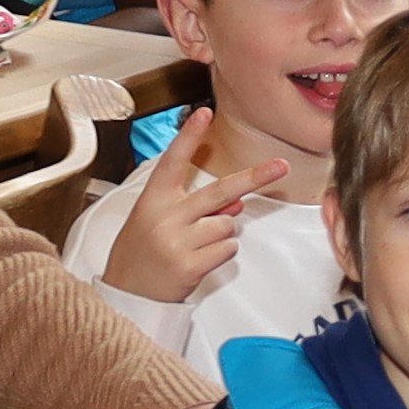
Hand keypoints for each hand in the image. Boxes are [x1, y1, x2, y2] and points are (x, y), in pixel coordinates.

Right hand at [109, 130, 293, 304]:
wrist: (127, 296)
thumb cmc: (140, 255)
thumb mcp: (157, 223)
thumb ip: (192, 209)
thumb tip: (235, 205)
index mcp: (153, 200)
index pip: (172, 161)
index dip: (188, 136)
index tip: (204, 113)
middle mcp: (166, 216)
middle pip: (220, 190)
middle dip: (254, 177)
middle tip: (281, 166)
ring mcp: (178, 240)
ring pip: (228, 225)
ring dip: (220, 235)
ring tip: (194, 247)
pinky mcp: (190, 264)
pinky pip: (228, 248)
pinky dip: (220, 254)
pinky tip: (197, 261)